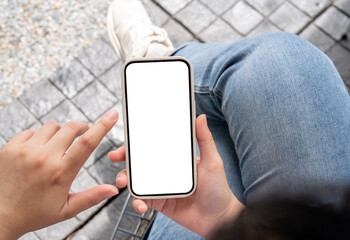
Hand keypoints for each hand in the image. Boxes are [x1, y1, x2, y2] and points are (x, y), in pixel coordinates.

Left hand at [0, 110, 119, 239]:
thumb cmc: (34, 214)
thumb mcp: (66, 210)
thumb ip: (92, 197)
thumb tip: (112, 190)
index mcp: (61, 173)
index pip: (87, 143)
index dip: (102, 126)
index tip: (112, 115)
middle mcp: (44, 158)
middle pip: (71, 128)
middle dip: (81, 127)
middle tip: (83, 133)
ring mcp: (26, 151)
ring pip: (52, 126)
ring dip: (59, 133)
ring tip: (56, 146)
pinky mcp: (11, 148)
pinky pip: (32, 131)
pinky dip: (39, 137)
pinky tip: (38, 150)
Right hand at [109, 114, 243, 236]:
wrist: (219, 218)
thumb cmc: (218, 188)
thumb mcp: (213, 161)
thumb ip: (205, 140)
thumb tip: (200, 117)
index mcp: (175, 159)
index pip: (154, 147)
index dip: (138, 142)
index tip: (127, 138)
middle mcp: (165, 171)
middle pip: (140, 162)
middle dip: (124, 159)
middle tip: (115, 157)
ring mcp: (160, 187)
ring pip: (137, 180)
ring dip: (126, 179)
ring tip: (122, 182)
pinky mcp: (159, 202)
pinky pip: (143, 200)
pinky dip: (137, 202)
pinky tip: (141, 205)